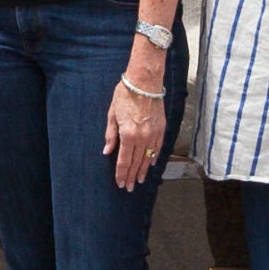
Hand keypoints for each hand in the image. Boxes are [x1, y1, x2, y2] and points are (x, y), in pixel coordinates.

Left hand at [105, 69, 166, 190]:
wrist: (145, 82)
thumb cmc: (125, 95)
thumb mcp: (112, 115)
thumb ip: (111, 135)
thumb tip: (107, 151)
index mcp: (128, 135)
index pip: (124, 161)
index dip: (121, 174)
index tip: (119, 183)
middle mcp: (142, 137)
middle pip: (136, 163)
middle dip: (131, 176)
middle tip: (128, 187)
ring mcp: (154, 134)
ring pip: (148, 158)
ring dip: (143, 170)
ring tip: (139, 180)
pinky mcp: (161, 128)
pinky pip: (158, 147)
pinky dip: (154, 157)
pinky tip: (151, 164)